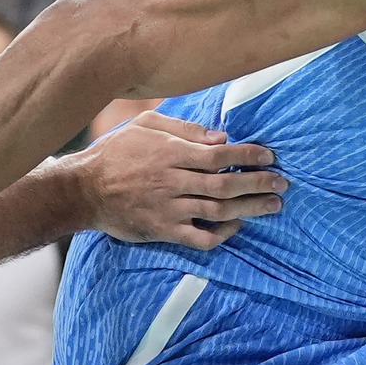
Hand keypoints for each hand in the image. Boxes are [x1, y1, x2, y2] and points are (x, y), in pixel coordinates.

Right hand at [77, 112, 285, 248]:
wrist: (83, 190)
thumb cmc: (116, 153)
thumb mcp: (145, 125)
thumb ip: (184, 129)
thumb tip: (222, 137)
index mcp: (170, 153)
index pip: (219, 155)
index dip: (248, 156)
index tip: (270, 156)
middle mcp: (172, 181)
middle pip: (225, 185)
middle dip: (258, 183)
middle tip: (283, 183)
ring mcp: (168, 209)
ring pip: (218, 212)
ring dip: (250, 209)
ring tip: (273, 206)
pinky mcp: (162, 231)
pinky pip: (199, 238)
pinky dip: (222, 235)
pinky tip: (237, 226)